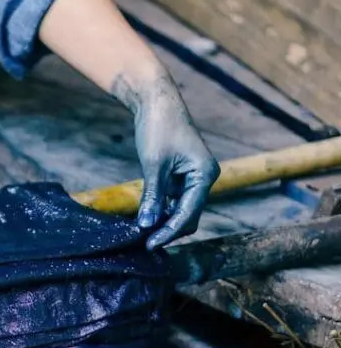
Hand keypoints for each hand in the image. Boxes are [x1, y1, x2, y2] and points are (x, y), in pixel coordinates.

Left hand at [123, 71, 219, 249]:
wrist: (156, 103)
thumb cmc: (158, 128)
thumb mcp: (153, 165)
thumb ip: (153, 196)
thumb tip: (147, 225)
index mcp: (205, 175)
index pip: (189, 213)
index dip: (169, 231)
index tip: (150, 244)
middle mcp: (203, 179)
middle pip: (189, 216)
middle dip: (168, 230)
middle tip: (144, 243)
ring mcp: (193, 179)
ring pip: (181, 211)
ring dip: (164, 222)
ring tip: (142, 234)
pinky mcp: (181, 177)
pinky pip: (173, 201)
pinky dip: (161, 210)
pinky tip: (145, 219)